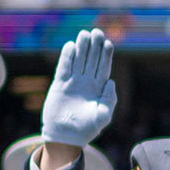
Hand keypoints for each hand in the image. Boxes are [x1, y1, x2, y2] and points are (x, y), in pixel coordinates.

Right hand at [43, 28, 117, 148]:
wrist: (66, 137)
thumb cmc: (87, 129)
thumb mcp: (103, 116)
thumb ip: (109, 100)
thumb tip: (110, 82)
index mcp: (98, 89)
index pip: (103, 67)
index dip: (106, 55)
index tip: (108, 43)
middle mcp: (86, 83)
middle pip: (91, 60)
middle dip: (95, 46)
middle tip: (97, 32)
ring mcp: (73, 83)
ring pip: (78, 61)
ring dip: (81, 47)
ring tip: (85, 34)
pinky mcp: (59, 84)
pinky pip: (64, 68)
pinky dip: (67, 57)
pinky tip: (71, 46)